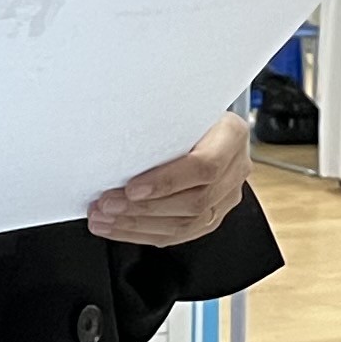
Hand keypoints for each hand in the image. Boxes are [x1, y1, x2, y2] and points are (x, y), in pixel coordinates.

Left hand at [89, 111, 250, 248]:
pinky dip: (143, 234)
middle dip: (144, 209)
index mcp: (232, 135)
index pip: (205, 166)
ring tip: (104, 219)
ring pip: (186, 224)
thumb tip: (113, 140)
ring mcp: (227, 196)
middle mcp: (236, 168)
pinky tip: (118, 228)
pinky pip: (179, 235)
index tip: (131, 188)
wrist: (204, 124)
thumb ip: (159, 123)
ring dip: (137, 225)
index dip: (167, 182)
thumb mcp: (178, 106)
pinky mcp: (212, 216)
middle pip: (195, 201)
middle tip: (107, 204)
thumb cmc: (186, 111)